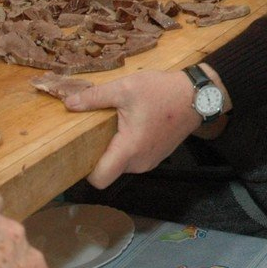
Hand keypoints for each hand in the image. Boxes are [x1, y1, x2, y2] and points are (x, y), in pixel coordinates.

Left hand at [64, 69, 204, 187]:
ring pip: (122, 166)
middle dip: (100, 154)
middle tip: (97, 130)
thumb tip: (68, 103)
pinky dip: (129, 148)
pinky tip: (133, 126)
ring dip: (116, 150)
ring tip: (117, 125)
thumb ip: (95, 97)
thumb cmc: (162, 91)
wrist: (197, 96)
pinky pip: (135, 160)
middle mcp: (139, 162)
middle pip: (109, 171)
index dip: (86, 171)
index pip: (100, 179)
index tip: (81, 152)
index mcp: (129, 148)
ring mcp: (150, 162)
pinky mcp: (157, 157)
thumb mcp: (126, 88)